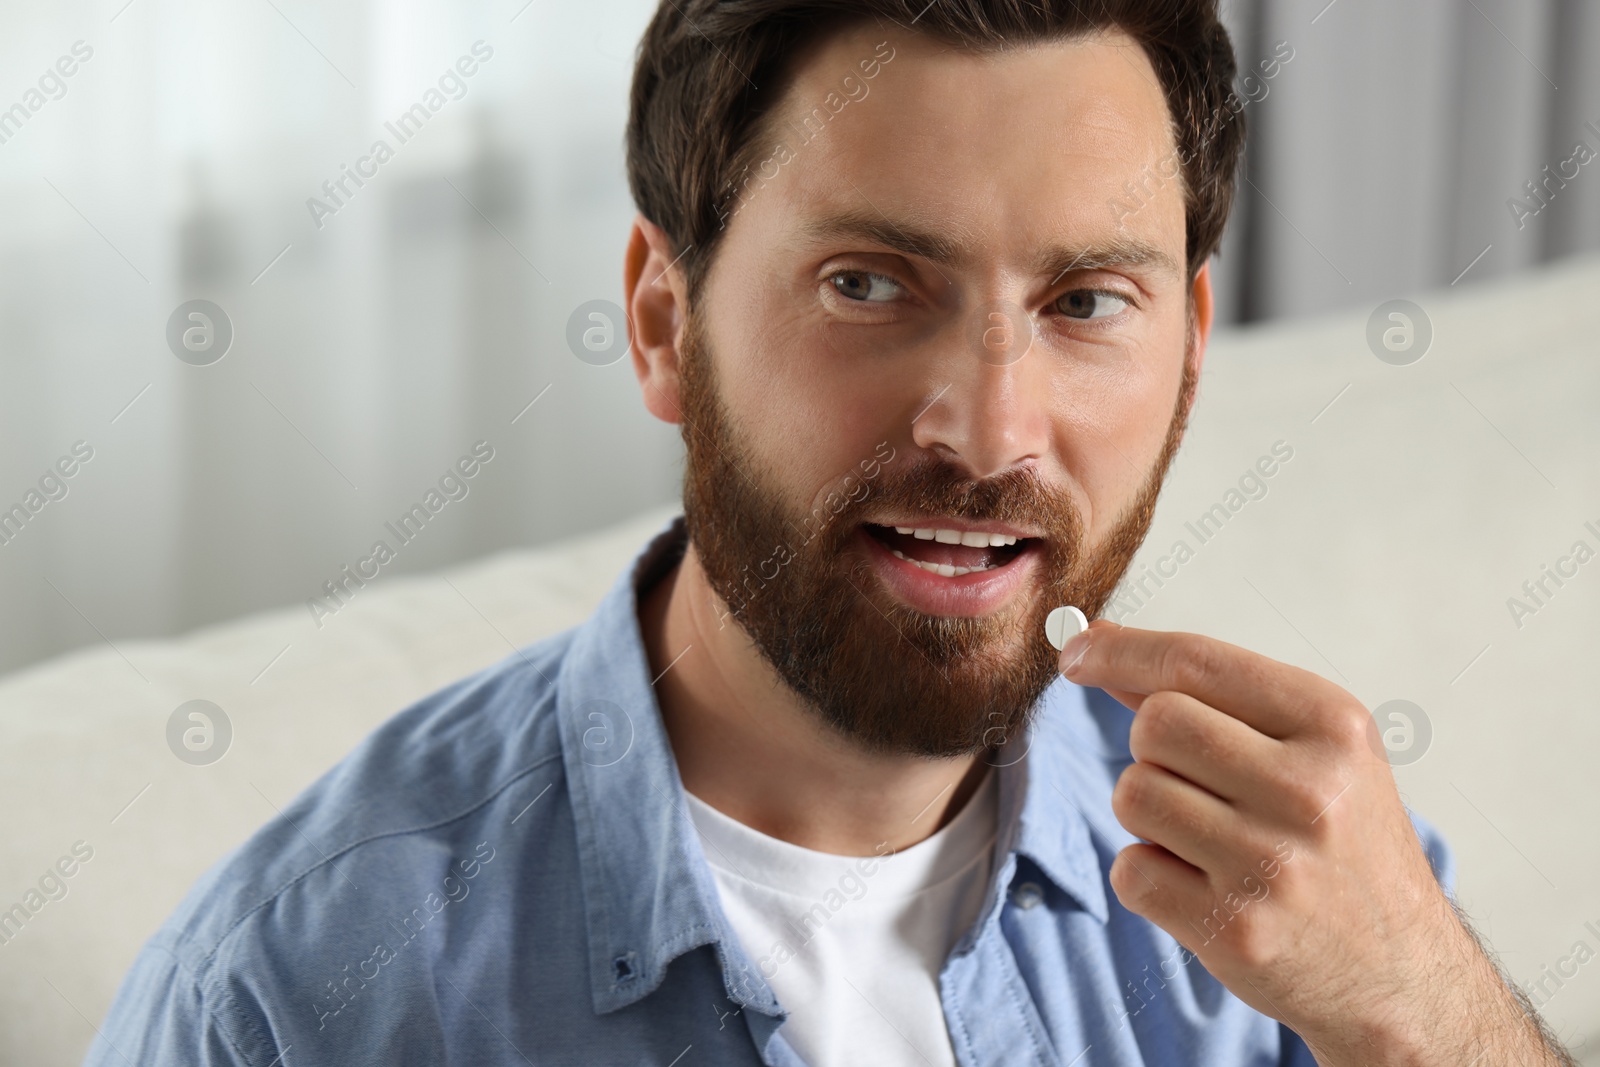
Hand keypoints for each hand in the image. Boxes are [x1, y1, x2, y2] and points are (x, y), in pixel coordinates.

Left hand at [1057, 620, 1564, 1064]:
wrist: (1401, 973)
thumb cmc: (1342, 843)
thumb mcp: (1315, 751)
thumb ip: (1215, 698)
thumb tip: (1099, 650)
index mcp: (1333, 726)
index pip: (1196, 663)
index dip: (1120, 651)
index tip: (1076, 651)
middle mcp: (1309, 790)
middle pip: (1154, 724)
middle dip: (1152, 749)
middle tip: (1196, 784)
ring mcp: (1272, 864)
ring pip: (1133, 794)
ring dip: (1150, 814)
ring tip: (1210, 841)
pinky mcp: (1235, 930)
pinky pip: (1131, 870)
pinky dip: (1150, 876)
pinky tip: (1206, 889)